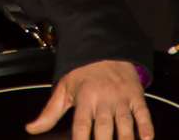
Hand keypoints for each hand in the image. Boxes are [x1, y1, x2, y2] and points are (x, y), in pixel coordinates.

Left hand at [27, 60, 152, 139]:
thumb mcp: (62, 90)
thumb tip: (31, 128)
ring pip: (125, 124)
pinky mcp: (135, 95)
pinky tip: (147, 139)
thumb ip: (49, 113)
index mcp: (83, 98)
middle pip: (104, 129)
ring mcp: (120, 98)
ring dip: (126, 139)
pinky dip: (146, 128)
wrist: (103, 48)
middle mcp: (102, 99)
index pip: (81, 126)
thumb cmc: (80, 73)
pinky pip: (143, 114)